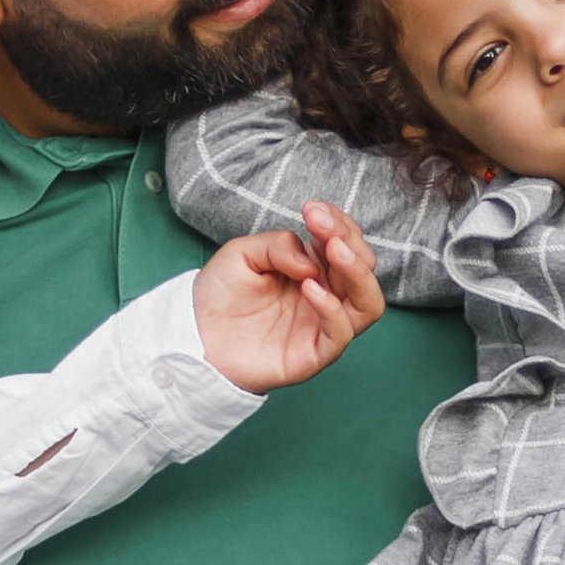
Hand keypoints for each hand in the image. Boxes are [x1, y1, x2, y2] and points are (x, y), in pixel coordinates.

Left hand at [192, 201, 384, 391]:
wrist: (195, 334)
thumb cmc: (221, 294)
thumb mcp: (243, 253)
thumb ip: (279, 246)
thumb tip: (311, 261)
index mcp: (315, 268)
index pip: (347, 243)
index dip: (338, 223)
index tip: (312, 210)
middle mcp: (327, 295)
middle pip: (364, 268)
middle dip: (349, 241)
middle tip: (321, 225)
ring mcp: (323, 325)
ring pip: (369, 304)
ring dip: (358, 273)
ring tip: (334, 251)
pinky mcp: (314, 354)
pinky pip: (340, 334)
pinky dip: (332, 309)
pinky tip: (310, 287)